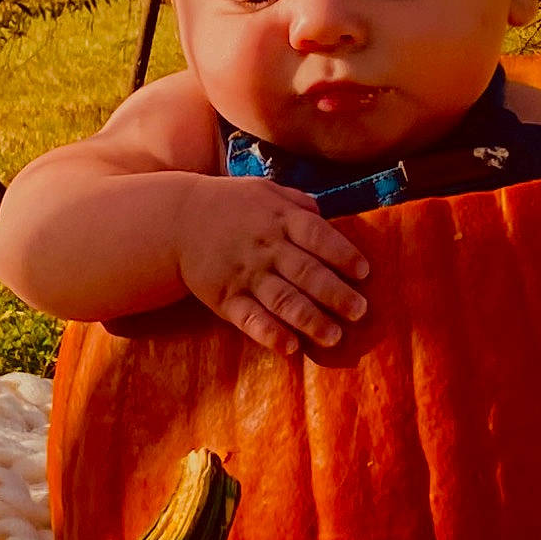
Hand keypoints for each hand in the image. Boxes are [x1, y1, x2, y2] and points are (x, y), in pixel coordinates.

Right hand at [177, 178, 370, 354]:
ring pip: (282, 300)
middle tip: (360, 312)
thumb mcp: (265, 191)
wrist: (176, 219)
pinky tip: (290, 347)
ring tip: (334, 337)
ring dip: (310, 320)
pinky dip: (270, 334)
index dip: (343, 254)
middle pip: (306, 272)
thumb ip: (298, 202)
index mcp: (279, 218)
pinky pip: (250, 319)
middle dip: (336, 294)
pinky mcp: (225, 298)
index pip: (317, 236)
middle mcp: (265, 247)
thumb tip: (328, 214)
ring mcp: (245, 274)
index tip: (364, 273)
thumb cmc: (231, 205)